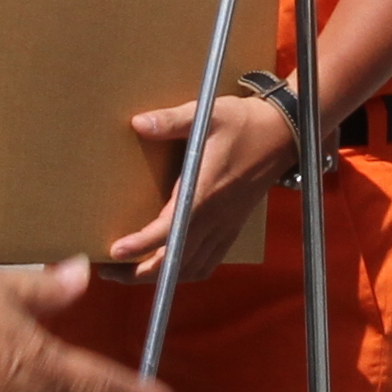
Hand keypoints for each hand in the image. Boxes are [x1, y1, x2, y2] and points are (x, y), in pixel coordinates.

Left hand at [105, 90, 304, 274]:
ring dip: (159, 277)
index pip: (168, 230)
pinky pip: (207, 263)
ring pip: (190, 269)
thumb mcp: (206, 114)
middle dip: (139, 273)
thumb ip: (171, 121)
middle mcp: (214, 218)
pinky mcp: (231, 228)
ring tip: (130, 273)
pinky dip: (184, 272)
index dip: (140, 244)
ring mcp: (225, 226)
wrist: (283, 134)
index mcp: (204, 193)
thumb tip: (138, 123)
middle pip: (174, 261)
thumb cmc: (244, 123)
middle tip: (108, 270)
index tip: (114, 252)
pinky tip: (169, 267)